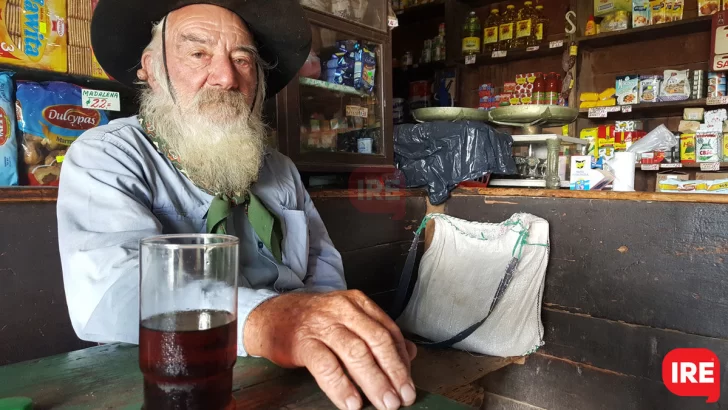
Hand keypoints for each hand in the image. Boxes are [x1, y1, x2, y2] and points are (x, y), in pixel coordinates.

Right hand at [244, 290, 417, 409]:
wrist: (270, 316)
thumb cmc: (312, 321)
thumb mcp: (347, 319)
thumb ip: (377, 333)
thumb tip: (410, 353)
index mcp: (357, 303)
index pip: (388, 330)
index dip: (401, 359)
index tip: (409, 382)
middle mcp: (342, 310)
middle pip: (376, 341)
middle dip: (393, 371)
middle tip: (404, 397)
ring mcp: (322, 325)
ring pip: (355, 352)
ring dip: (374, 381)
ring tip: (385, 403)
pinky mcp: (302, 341)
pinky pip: (326, 365)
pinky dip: (341, 386)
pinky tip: (352, 402)